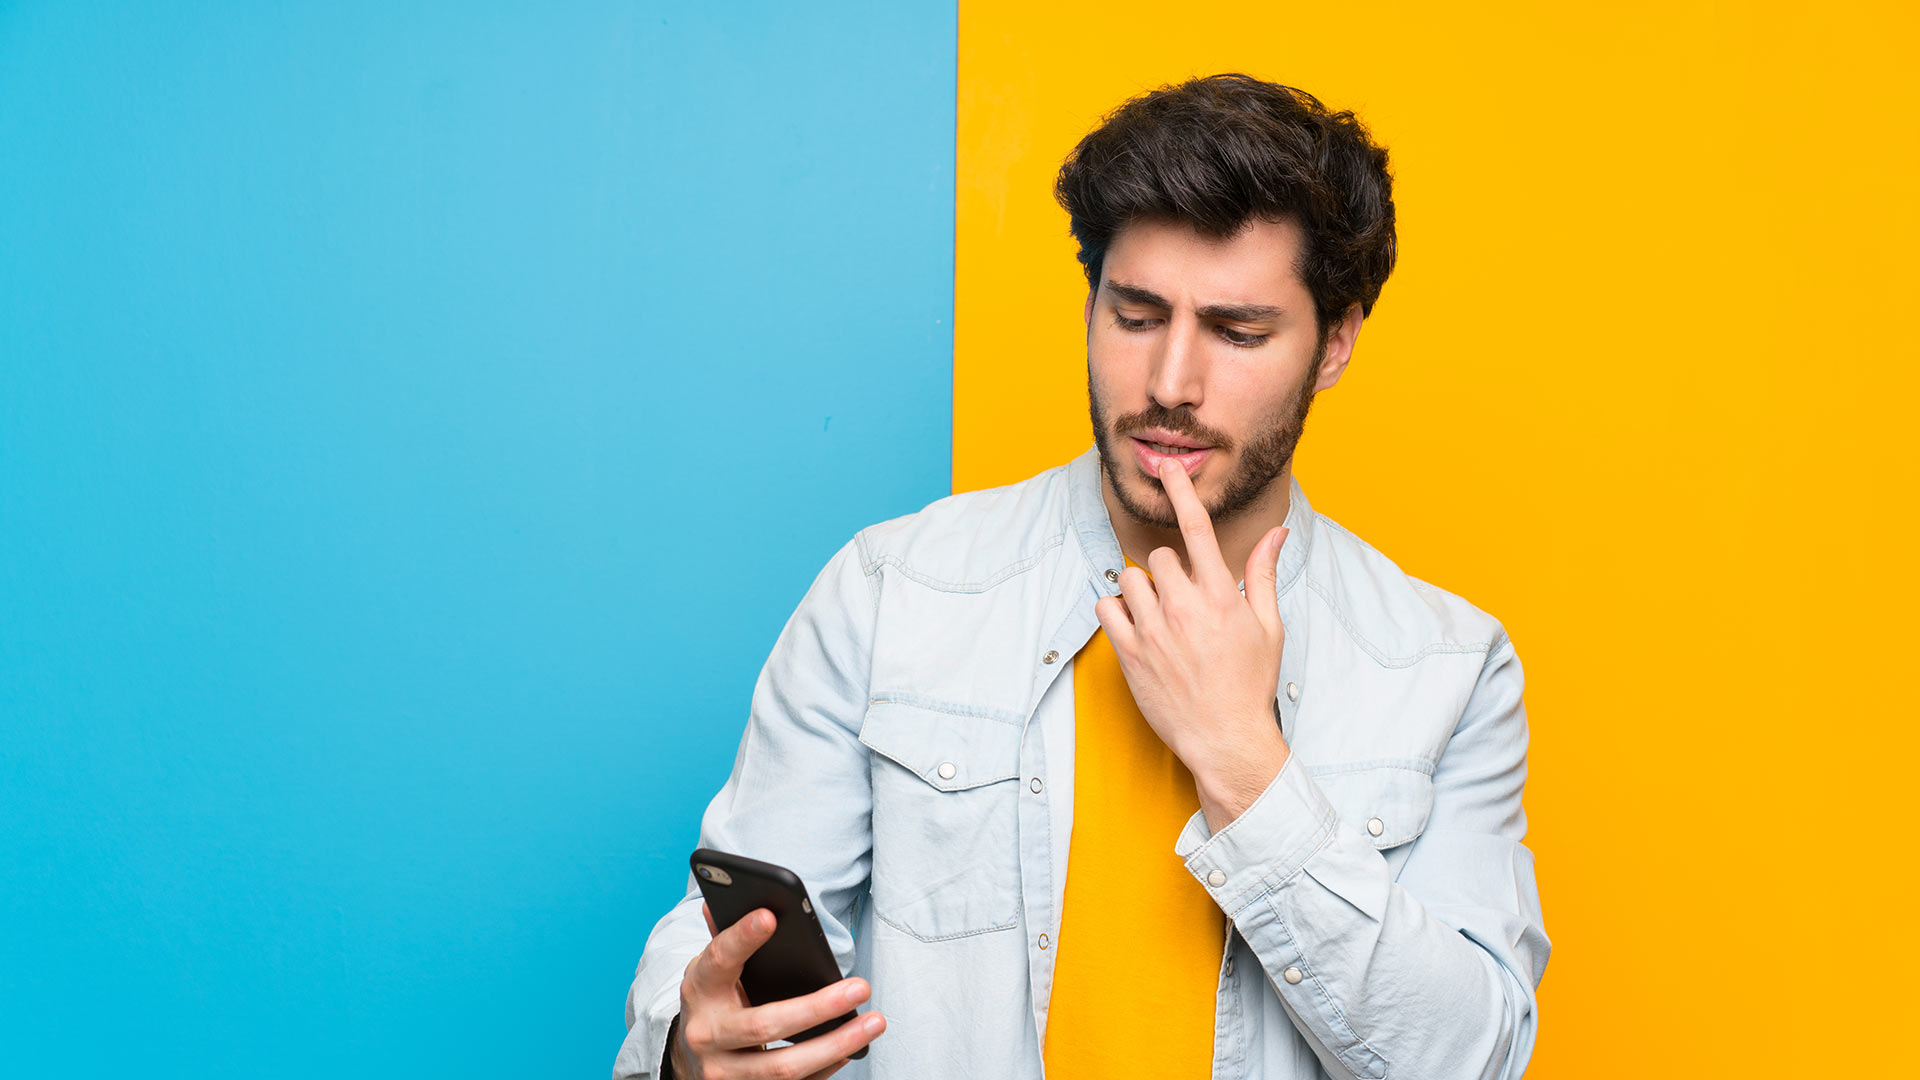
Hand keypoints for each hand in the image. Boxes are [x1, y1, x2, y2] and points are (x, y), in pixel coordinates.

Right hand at [672, 903, 884, 1079]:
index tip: (770, 916)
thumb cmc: (715, 1000)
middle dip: (818, 1007)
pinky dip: (826, 1067)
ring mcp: (724, 1072)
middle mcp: (706, 1034)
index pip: (719, 960)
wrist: (691, 1058)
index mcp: (699, 990)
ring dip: (836, 1044)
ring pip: (784, 1067)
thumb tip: (734, 898)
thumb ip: (727, 938)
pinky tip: (853, 1048)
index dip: (742, 938)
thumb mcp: (713, 969)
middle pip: (765, 1025)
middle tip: (860, 987)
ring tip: (873, 1022)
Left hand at [1093, 458, 1290, 829]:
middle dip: (1170, 573)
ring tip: (1161, 619)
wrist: (1226, 739)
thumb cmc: (1250, 683)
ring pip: (1130, 580)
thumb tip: (1276, 532)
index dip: (1182, 492)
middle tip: (1184, 603)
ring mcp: (1153, 631)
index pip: (1198, 530)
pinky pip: (1107, 608)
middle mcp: (1184, 608)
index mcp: (1221, 597)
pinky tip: (1138, 629)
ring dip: (1143, 591)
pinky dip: (1118, 611)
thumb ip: (1263, 574)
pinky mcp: (1129, 654)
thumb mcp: (1268, 627)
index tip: (1168, 467)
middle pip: (1159, 558)